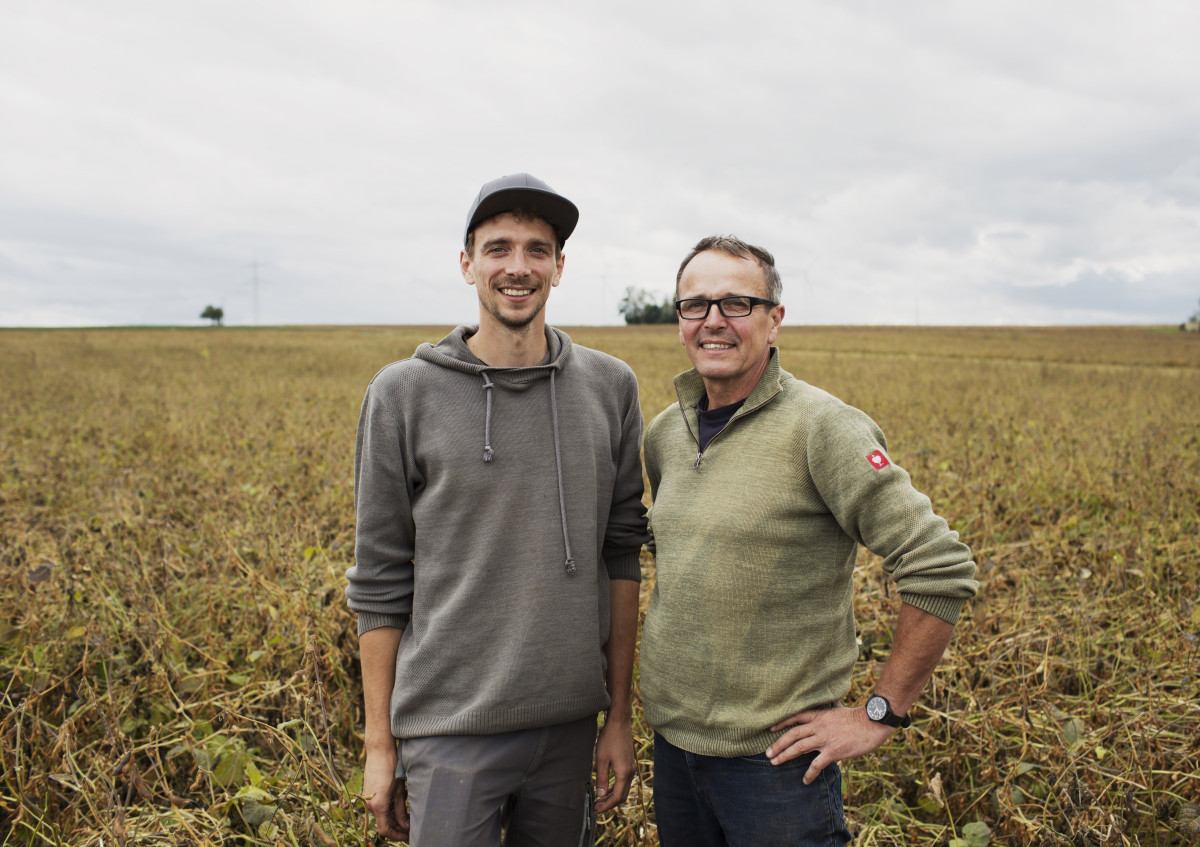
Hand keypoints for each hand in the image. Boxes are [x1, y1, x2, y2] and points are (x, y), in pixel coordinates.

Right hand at [363, 746, 409, 840]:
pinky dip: (389, 809)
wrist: (379, 751)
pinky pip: (379, 807)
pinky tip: (400, 802)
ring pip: (381, 816)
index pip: (385, 830)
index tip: (408, 836)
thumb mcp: (399, 790)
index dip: (397, 836)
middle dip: (398, 827)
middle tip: (411, 827)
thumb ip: (401, 810)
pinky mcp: (368, 794)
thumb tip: (406, 826)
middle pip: (383, 824)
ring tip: (408, 814)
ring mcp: (366, 799)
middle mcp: (369, 805)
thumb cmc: (391, 767)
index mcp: (377, 805)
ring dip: (394, 818)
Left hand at [593, 715, 635, 812]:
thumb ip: (602, 778)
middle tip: (597, 807)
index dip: (607, 805)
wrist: (619, 723)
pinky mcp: (629, 763)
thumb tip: (601, 795)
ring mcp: (631, 767)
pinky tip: (606, 787)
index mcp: (624, 773)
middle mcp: (630, 772)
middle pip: (622, 795)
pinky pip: (624, 781)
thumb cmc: (609, 739)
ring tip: (600, 799)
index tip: (597, 809)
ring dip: (612, 795)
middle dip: (610, 803)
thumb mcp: (601, 759)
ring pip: (623, 788)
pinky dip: (615, 787)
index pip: (618, 796)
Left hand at [765, 704, 894, 784]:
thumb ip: (830, 707)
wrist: (871, 724)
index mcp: (819, 715)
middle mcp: (818, 726)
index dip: (781, 723)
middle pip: (792, 735)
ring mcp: (825, 739)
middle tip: (767, 753)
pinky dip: (809, 774)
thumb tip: (831, 701)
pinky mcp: (833, 751)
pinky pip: (817, 764)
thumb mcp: (839, 708)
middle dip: (778, 744)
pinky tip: (805, 780)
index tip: (770, 729)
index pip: (795, 717)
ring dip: (785, 756)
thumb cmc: (857, 717)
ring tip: (775, 763)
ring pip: (799, 748)